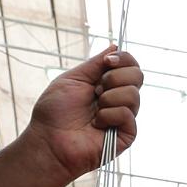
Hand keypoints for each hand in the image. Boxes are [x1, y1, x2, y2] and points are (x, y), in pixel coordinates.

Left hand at [19, 47, 143, 179]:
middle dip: (115, 78)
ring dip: (109, 99)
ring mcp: (124, 117)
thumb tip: (115, 46)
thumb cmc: (55, 113)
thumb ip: (95, 64)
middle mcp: (119, 99)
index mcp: (107, 85)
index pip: (131, 65)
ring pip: (134, 94)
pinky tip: (96, 125)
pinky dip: (108, 116)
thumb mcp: (73, 79)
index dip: (124, 59)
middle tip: (95, 91)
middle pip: (138, 76)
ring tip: (94, 111)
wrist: (48, 141)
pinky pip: (127, 114)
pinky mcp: (126, 134)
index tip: (107, 62)